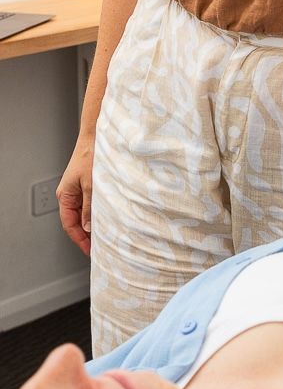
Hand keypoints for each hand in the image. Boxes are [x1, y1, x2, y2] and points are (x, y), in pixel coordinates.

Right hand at [57, 133, 94, 255]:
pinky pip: (92, 205)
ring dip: (94, 225)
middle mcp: (71, 194)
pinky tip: (109, 220)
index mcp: (66, 195)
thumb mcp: (92, 185)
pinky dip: (98, 214)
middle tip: (100, 248)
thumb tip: (88, 227)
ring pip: (85, 214)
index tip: (90, 250)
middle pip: (76, 221)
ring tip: (106, 237)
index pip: (69, 224)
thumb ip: (90, 207)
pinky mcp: (90, 186)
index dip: (79, 239)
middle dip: (86, 236)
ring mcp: (80, 190)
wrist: (96, 138)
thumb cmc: (91, 156)